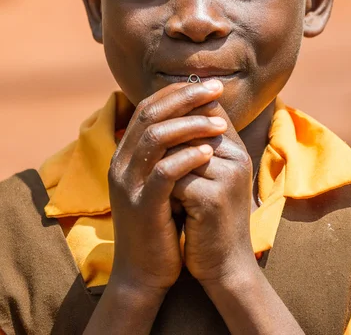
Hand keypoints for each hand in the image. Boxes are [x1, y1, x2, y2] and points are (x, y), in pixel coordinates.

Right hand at [108, 80, 227, 292]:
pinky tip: (209, 152)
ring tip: (219, 123)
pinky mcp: (141, 206)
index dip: (177, 92)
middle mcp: (121, 164)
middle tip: (216, 88)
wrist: (144, 274)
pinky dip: (187, 157)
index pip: (148, 108)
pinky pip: (164, 172)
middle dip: (185, 97)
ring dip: (190, 125)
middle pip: (151, 115)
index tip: (206, 85)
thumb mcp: (162, 182)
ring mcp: (128, 184)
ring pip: (156, 138)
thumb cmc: (161, 223)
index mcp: (125, 154)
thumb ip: (170, 152)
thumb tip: (199, 119)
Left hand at [172, 90, 254, 284]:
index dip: (181, 108)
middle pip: (191, 127)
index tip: (158, 119)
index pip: (208, 110)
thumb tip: (166, 113)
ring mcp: (227, 177)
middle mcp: (237, 157)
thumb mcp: (208, 177)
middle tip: (150, 157)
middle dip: (167, 140)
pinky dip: (164, 191)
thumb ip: (196, 147)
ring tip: (158, 185)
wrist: (225, 266)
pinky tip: (166, 206)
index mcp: (236, 149)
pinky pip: (175, 179)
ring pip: (178, 152)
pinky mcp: (213, 200)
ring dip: (162, 166)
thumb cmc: (209, 219)